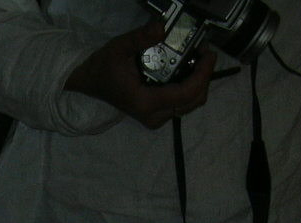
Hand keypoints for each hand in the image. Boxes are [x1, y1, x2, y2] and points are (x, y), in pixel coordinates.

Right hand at [65, 21, 215, 128]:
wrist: (90, 82)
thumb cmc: (103, 67)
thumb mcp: (119, 48)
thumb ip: (140, 38)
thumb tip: (162, 27)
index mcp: (145, 102)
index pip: (185, 94)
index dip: (202, 75)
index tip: (209, 55)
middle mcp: (153, 115)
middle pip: (193, 101)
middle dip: (204, 77)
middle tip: (204, 53)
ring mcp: (156, 117)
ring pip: (190, 104)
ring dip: (199, 82)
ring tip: (197, 58)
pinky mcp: (157, 113)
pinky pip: (182, 103)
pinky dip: (190, 86)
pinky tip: (188, 68)